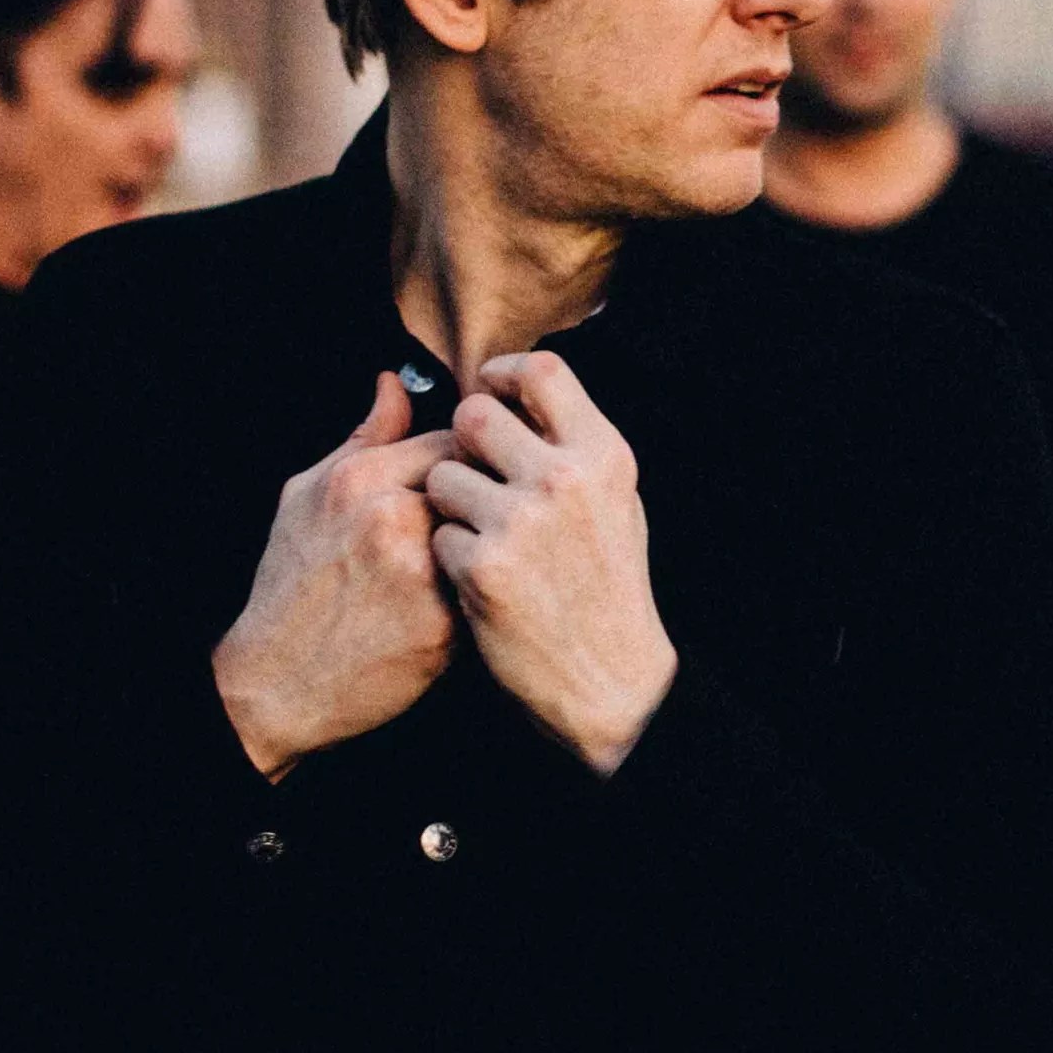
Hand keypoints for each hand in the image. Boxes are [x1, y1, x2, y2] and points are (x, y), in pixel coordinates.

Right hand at [214, 373, 461, 778]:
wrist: (280, 682)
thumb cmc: (293, 584)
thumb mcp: (307, 496)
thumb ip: (364, 437)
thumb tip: (395, 383)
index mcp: (361, 478)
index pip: (455, 436)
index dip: (473, 455)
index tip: (475, 473)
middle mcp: (393, 517)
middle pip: (484, 479)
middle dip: (493, 492)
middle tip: (490, 512)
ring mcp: (422, 572)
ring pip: (495, 530)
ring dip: (498, 537)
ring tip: (488, 551)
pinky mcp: (446, 623)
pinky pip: (494, 583)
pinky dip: (492, 585)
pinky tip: (478, 593)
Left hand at [425, 352, 675, 774]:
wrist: (611, 680)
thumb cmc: (609, 589)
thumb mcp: (616, 504)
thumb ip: (574, 448)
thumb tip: (524, 397)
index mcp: (602, 455)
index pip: (541, 372)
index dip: (502, 375)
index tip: (488, 392)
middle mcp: (563, 479)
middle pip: (473, 415)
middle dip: (461, 440)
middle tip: (471, 471)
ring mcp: (521, 523)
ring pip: (442, 475)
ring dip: (448, 502)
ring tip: (479, 534)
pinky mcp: (483, 567)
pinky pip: (436, 535)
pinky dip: (448, 557)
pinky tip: (477, 579)